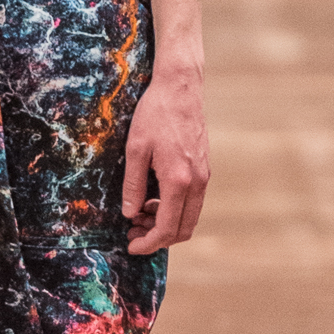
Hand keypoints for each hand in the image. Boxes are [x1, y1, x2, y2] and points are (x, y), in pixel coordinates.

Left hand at [122, 62, 209, 254]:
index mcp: (179, 180)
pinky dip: (173, 208)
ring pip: (189, 216)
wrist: (181, 87)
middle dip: (157, 237)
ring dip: (165, 222)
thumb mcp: (135, 149)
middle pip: (183, 229)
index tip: (131, 246)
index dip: (149, 244)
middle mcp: (197, 182)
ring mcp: (203, 176)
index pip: (168, 227)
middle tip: (132, 232)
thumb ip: (133, 185)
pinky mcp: (203, 169)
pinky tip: (152, 198)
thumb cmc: (155, 113)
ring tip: (137, 214)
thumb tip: (129, 214)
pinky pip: (191, 201)